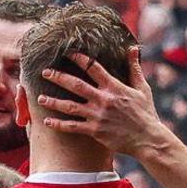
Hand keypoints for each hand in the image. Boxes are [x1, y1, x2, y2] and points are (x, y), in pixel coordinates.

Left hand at [34, 49, 170, 157]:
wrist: (147, 138)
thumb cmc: (145, 113)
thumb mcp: (142, 88)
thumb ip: (133, 68)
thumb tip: (131, 49)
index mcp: (114, 87)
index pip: (94, 68)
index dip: (80, 59)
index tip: (67, 53)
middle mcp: (103, 100)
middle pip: (76, 85)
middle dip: (59, 77)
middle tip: (44, 72)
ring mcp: (98, 116)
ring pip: (70, 107)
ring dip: (53, 102)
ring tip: (39, 98)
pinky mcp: (94, 131)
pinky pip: (72, 127)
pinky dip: (58, 124)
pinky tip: (46, 121)